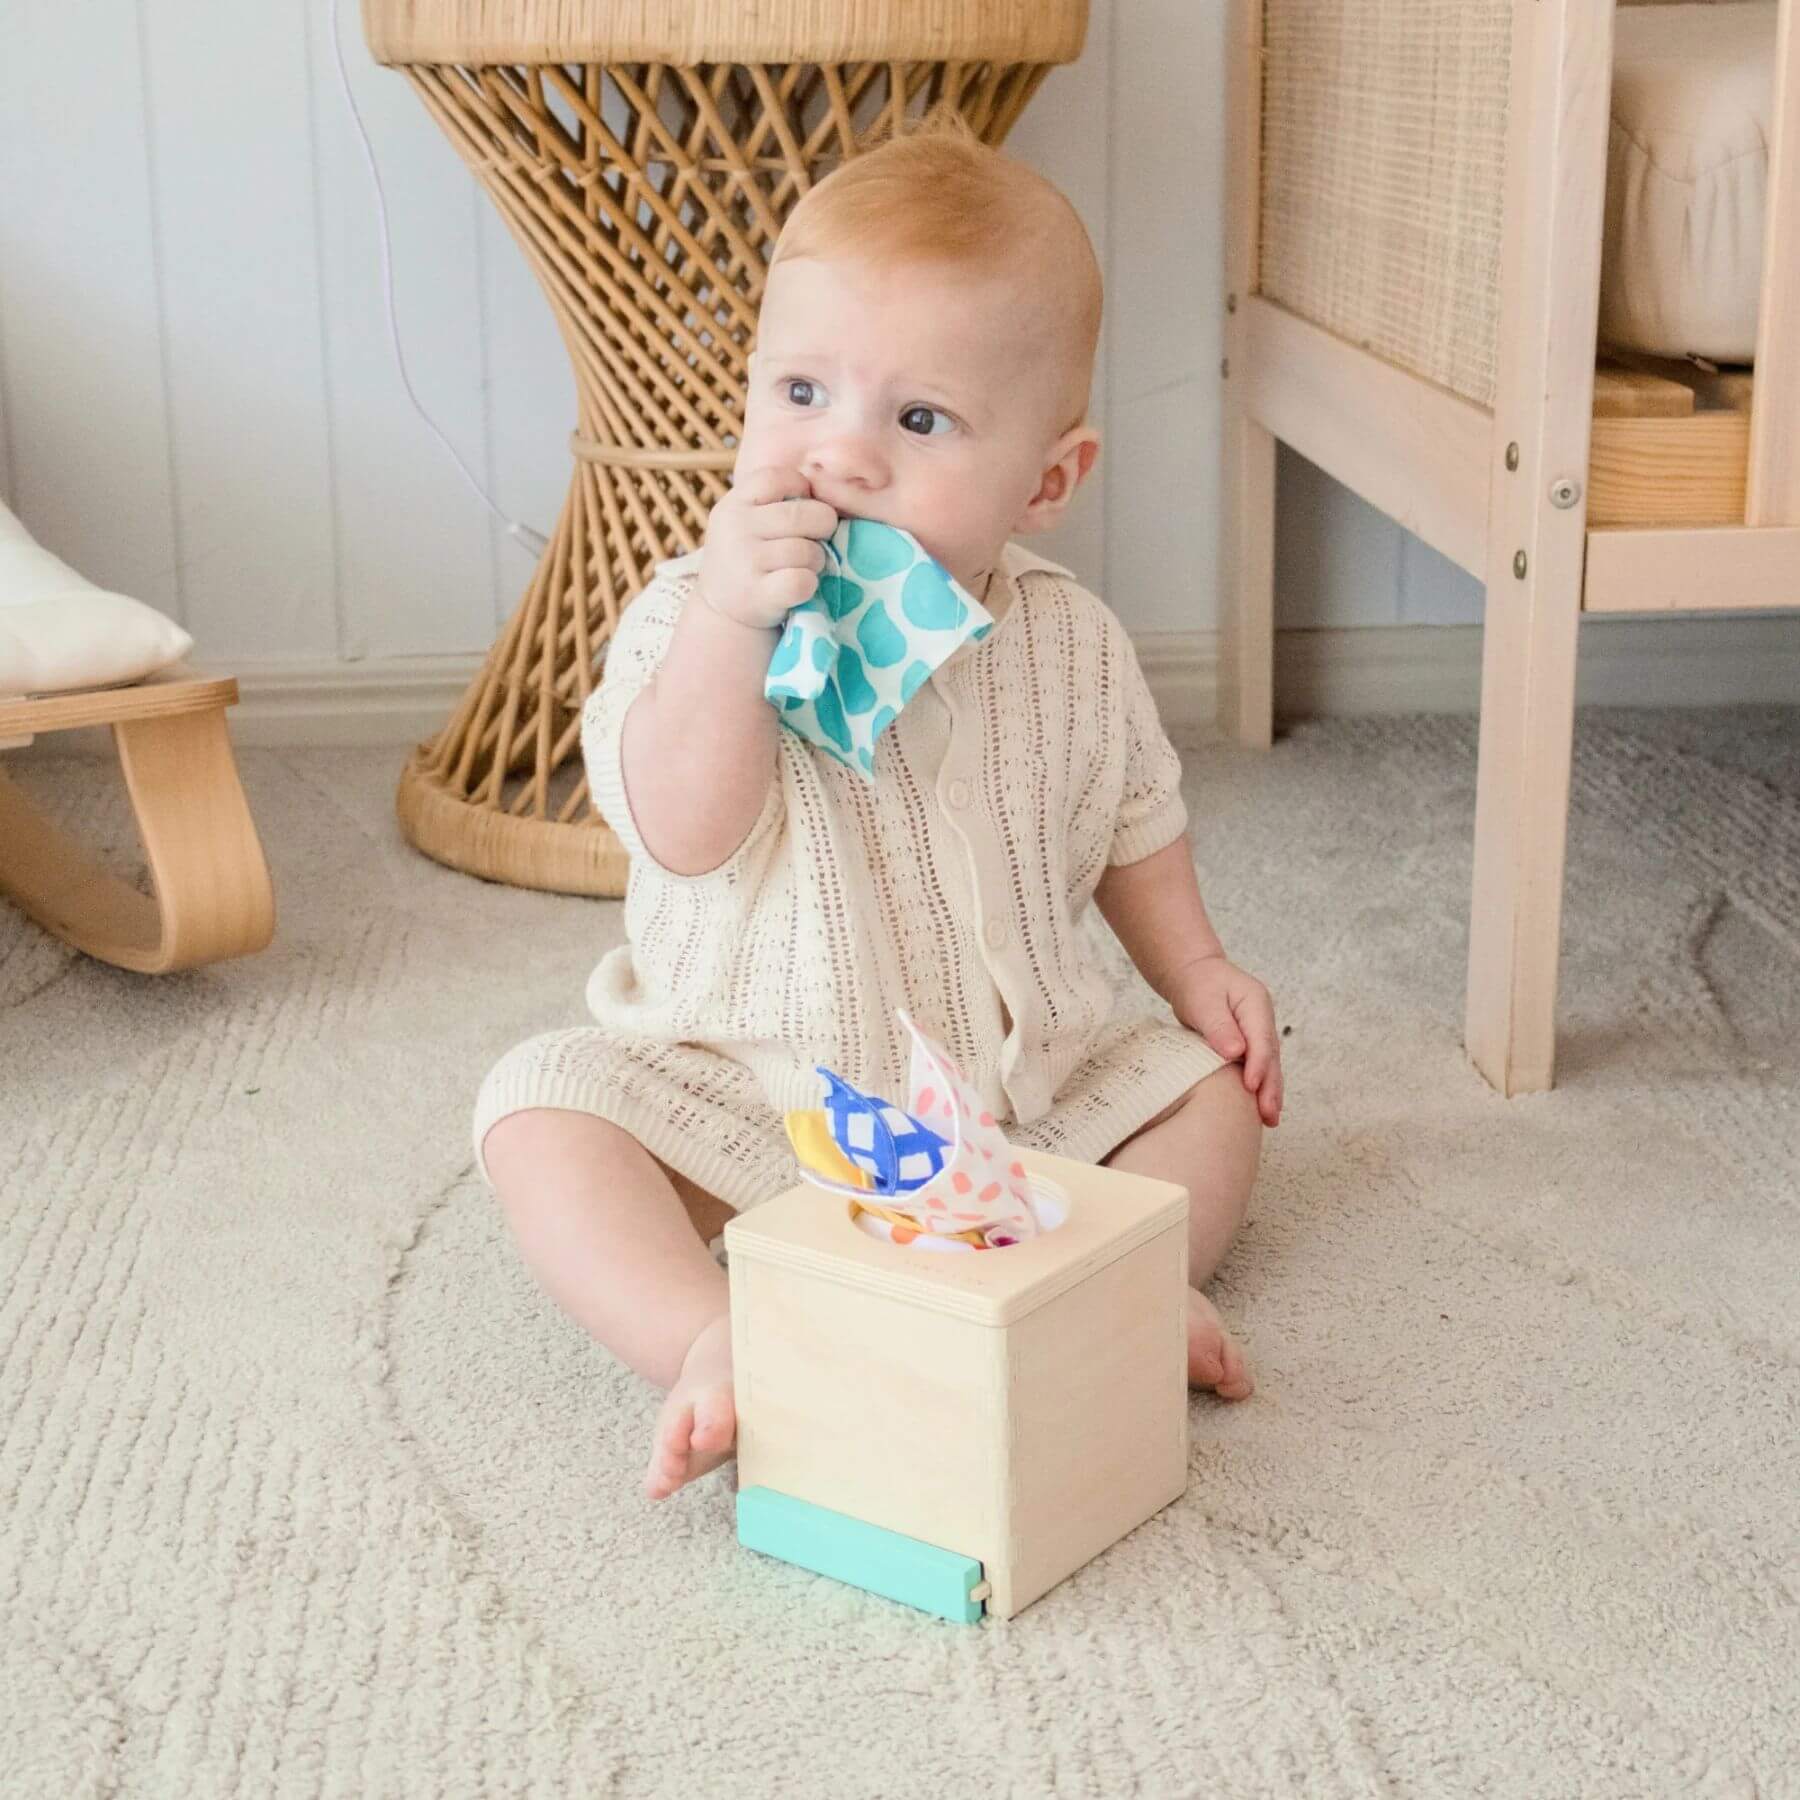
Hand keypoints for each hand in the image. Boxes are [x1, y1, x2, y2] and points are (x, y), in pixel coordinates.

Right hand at [697, 463, 837, 629]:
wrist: (721, 610)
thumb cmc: (747, 556)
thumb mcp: (746, 520)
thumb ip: (775, 502)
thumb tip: (824, 490)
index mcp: (735, 503)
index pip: (779, 478)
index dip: (801, 489)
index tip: (803, 506)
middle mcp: (736, 528)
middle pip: (804, 514)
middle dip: (821, 527)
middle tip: (815, 540)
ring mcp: (745, 561)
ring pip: (807, 550)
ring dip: (817, 560)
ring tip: (804, 566)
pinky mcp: (758, 595)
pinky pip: (803, 581)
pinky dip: (810, 585)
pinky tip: (800, 586)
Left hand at [1169, 953, 1283, 1125]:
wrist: (1195, 974)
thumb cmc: (1198, 985)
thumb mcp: (1204, 1001)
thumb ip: (1219, 1026)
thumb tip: (1235, 1053)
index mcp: (1255, 1003)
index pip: (1261, 1039)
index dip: (1258, 1065)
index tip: (1251, 1087)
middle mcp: (1262, 1019)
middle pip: (1270, 1056)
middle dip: (1271, 1087)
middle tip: (1269, 1114)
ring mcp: (1259, 1031)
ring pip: (1268, 1065)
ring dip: (1269, 1091)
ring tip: (1270, 1119)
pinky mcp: (1251, 1043)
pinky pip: (1258, 1066)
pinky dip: (1260, 1087)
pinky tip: (1259, 1108)